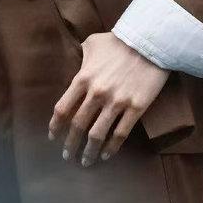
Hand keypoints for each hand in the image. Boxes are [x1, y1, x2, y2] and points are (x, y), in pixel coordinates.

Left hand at [48, 32, 169, 165]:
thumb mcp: (92, 43)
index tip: (53, 137)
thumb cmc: (118, 41)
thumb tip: (77, 63)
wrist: (149, 41)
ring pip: (97, 134)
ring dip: (89, 151)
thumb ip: (81, 56)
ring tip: (86, 161)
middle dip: (70, 144)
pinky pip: (120, 134)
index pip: (63, 109)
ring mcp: (116, 102)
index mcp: (83, 78)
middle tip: (67, 156)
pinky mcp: (135, 107)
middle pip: (78, 125)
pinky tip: (106, 155)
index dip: (55, 126)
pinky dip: (111, 148)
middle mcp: (97, 93)